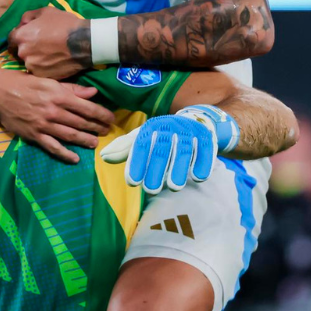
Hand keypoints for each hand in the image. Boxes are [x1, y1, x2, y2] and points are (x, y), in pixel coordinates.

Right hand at [0, 69, 114, 163]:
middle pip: (81, 122)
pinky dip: (65, 154)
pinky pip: (53, 147)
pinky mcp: (34, 135)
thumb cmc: (23, 83)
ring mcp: (44, 125)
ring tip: (95, 143)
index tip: (111, 118)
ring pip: (70, 135)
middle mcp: (54, 111)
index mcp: (59, 95)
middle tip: (106, 131)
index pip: (87, 107)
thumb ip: (71, 89)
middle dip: (96, 127)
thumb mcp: (48, 81)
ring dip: (85, 140)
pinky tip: (75, 158)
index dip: (101, 114)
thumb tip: (93, 93)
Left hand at [8, 7, 91, 79]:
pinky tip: (53, 61)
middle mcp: (23, 53)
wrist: (83, 42)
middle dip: (27, 48)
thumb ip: (28, 17)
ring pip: (29, 62)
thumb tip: (21, 24)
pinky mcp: (43, 76)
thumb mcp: (45, 12)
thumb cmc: (64, 24)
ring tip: (49, 53)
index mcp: (21, 37)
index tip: (25, 38)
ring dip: (35, 58)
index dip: (18, 37)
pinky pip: (39, 71)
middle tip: (41, 45)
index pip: (10, 40)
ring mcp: (32, 66)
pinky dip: (43, 66)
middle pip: (19, 52)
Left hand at [100, 105, 237, 193]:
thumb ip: (125, 148)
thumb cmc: (163, 135)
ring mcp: (189, 132)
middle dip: (155, 170)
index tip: (132, 182)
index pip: (141, 144)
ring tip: (173, 188)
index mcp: (152, 127)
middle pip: (161, 149)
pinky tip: (198, 177)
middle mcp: (169, 127)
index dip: (136, 162)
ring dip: (178, 169)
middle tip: (150, 190)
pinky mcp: (206, 137)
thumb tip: (103, 156)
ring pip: (183, 150)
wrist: (195, 121)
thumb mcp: (143, 138)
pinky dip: (202, 163)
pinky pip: (205, 150)